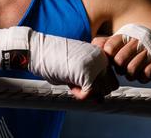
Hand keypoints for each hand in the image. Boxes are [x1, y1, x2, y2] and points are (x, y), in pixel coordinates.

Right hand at [0, 27, 117, 100]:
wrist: (39, 50)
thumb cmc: (54, 60)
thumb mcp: (77, 71)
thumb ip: (92, 82)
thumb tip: (101, 101)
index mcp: (101, 54)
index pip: (112, 80)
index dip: (97, 87)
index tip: (81, 81)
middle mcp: (102, 58)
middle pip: (110, 87)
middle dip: (95, 91)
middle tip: (77, 84)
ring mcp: (96, 65)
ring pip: (101, 92)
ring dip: (87, 93)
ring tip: (72, 82)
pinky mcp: (88, 73)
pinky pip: (88, 95)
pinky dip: (78, 95)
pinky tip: (69, 84)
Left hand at [94, 24, 150, 83]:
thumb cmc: (142, 49)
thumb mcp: (126, 43)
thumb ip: (109, 43)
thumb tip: (93, 43)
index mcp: (128, 34)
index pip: (110, 46)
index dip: (109, 57)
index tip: (114, 60)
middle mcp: (138, 40)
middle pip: (119, 61)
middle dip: (120, 69)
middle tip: (125, 69)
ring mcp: (149, 51)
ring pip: (131, 70)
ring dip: (132, 75)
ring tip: (134, 73)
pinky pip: (145, 75)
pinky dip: (143, 78)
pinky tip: (145, 75)